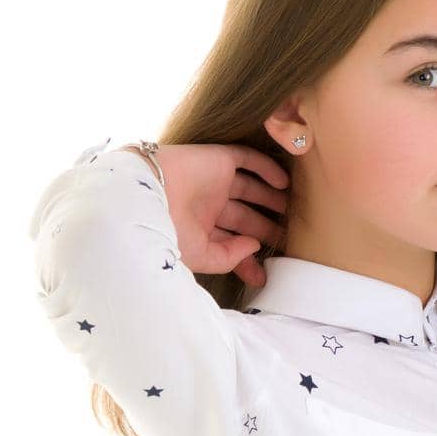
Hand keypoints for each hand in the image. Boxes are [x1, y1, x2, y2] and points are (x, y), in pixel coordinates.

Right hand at [130, 143, 290, 289]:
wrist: (142, 194)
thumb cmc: (163, 231)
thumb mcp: (198, 256)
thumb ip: (228, 257)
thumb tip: (254, 247)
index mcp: (198, 230)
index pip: (230, 244)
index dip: (248, 260)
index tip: (266, 276)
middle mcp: (207, 206)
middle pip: (245, 217)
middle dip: (267, 229)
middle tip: (292, 239)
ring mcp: (213, 182)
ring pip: (250, 189)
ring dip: (272, 198)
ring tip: (294, 209)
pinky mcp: (216, 159)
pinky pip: (247, 159)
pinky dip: (267, 168)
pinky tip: (283, 183)